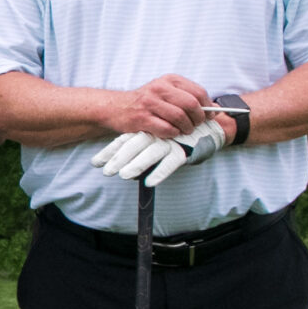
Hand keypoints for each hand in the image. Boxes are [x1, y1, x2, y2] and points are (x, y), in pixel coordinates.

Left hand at [93, 117, 228, 187]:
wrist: (212, 126)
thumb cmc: (182, 133)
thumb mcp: (160, 138)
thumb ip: (144, 148)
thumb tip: (126, 169)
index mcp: (149, 128)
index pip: (126, 139)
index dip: (110, 151)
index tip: (95, 163)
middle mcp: (157, 133)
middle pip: (134, 145)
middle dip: (118, 159)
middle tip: (106, 172)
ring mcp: (171, 140)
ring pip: (150, 152)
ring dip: (136, 164)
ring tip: (123, 176)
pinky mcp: (185, 149)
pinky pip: (171, 162)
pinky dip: (160, 172)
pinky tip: (149, 182)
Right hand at [107, 74, 209, 140]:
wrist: (116, 107)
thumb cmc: (146, 102)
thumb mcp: (166, 91)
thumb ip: (188, 97)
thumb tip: (215, 109)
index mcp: (169, 80)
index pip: (198, 92)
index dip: (207, 106)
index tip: (210, 115)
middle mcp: (160, 89)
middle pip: (191, 104)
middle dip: (198, 118)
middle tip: (196, 125)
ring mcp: (150, 103)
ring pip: (180, 117)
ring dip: (186, 127)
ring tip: (184, 130)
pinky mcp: (142, 118)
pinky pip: (166, 128)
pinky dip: (173, 133)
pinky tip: (172, 133)